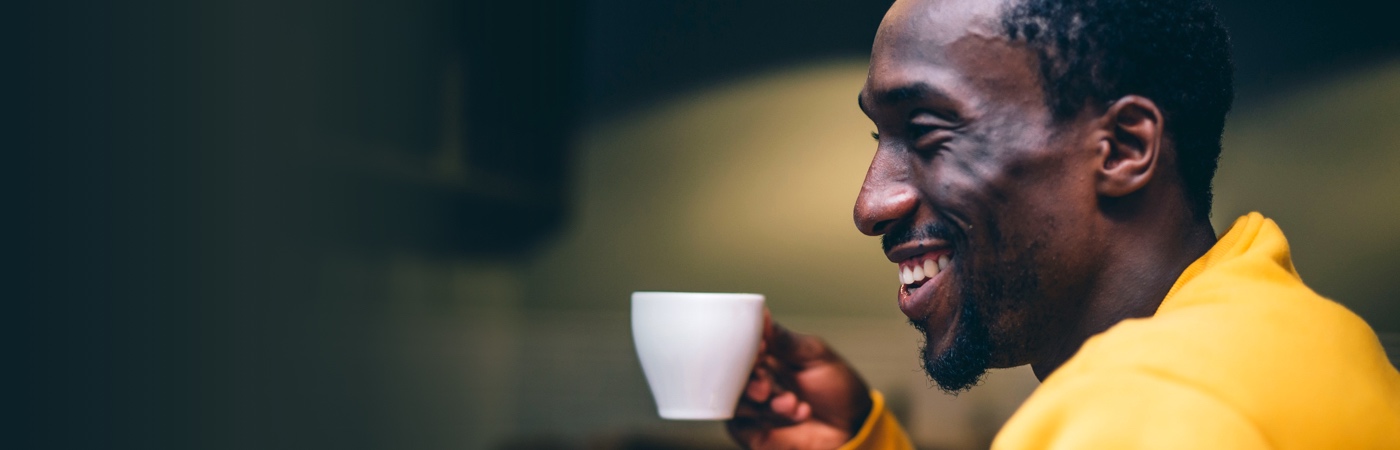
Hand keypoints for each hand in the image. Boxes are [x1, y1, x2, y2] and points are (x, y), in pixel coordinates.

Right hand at [726, 311, 873, 449]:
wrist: (853, 426)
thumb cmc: (837, 389)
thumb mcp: (816, 356)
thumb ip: (786, 341)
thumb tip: (762, 315)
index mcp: (767, 356)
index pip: (742, 347)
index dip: (745, 347)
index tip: (760, 349)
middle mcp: (755, 379)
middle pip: (732, 375)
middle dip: (751, 379)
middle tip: (766, 385)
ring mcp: (752, 406)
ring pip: (736, 400)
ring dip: (765, 402)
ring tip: (793, 403)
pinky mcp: (751, 432)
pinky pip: (740, 425)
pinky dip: (767, 420)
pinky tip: (797, 415)